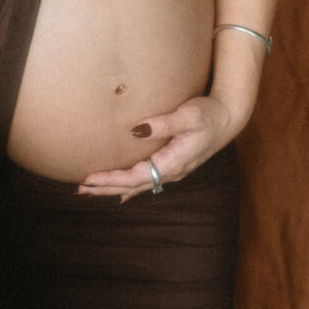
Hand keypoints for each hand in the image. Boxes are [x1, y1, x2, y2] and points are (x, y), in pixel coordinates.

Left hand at [77, 95, 246, 201]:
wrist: (229, 118)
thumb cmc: (209, 114)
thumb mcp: (188, 115)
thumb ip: (163, 123)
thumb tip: (137, 129)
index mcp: (172, 162)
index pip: (135, 177)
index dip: (111, 179)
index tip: (89, 179)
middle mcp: (171, 172)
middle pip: (133, 186)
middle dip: (106, 188)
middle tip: (80, 190)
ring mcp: (172, 170)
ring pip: (138, 185)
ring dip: (114, 188)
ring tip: (91, 191)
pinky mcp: (172, 164)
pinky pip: (147, 181)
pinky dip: (130, 187)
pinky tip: (121, 194)